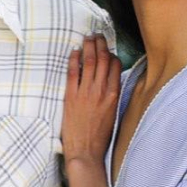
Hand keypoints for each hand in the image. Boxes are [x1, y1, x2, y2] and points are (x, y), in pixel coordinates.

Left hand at [62, 35, 120, 168]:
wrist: (85, 151)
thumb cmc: (100, 136)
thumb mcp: (113, 114)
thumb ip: (113, 96)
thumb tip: (111, 82)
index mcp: (114, 95)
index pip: (115, 66)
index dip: (112, 54)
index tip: (107, 49)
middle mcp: (101, 91)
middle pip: (102, 60)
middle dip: (100, 44)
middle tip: (97, 35)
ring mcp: (85, 93)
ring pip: (88, 62)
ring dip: (88, 47)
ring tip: (88, 37)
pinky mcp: (71, 96)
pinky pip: (72, 73)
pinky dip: (73, 60)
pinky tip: (74, 52)